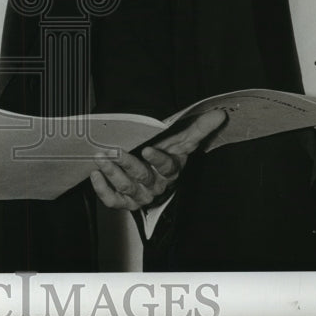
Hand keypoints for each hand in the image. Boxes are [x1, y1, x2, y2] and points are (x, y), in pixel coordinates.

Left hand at [89, 109, 225, 210]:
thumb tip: (220, 114)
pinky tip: (96, 175)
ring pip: (127, 187)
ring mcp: (140, 194)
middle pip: (142, 176)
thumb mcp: (184, 140)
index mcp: (170, 170)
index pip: (167, 167)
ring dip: (112, 173)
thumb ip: (200, 127)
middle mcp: (156, 185)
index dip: (158, 160)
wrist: (158, 177)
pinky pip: (114, 200)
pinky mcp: (125, 201)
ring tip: (101, 158)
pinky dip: (103, 191)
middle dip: (127, 164)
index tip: (147, 150)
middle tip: (113, 152)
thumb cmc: (170, 154)